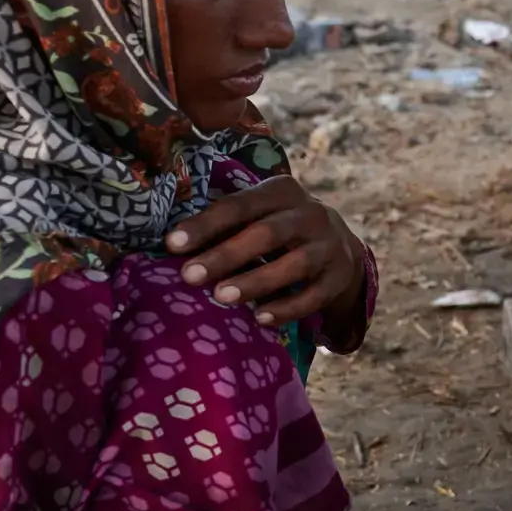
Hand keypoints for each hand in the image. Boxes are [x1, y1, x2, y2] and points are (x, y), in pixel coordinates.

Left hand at [167, 176, 364, 329]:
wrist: (339, 246)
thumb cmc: (278, 230)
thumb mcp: (259, 215)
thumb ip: (225, 224)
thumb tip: (172, 244)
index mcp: (282, 191)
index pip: (240, 205)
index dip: (205, 224)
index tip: (171, 245)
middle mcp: (311, 214)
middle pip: (267, 233)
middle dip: (225, 255)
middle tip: (189, 276)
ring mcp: (330, 246)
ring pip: (294, 265)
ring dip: (255, 281)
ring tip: (220, 297)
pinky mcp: (340, 277)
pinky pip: (314, 295)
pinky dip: (288, 308)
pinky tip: (261, 318)